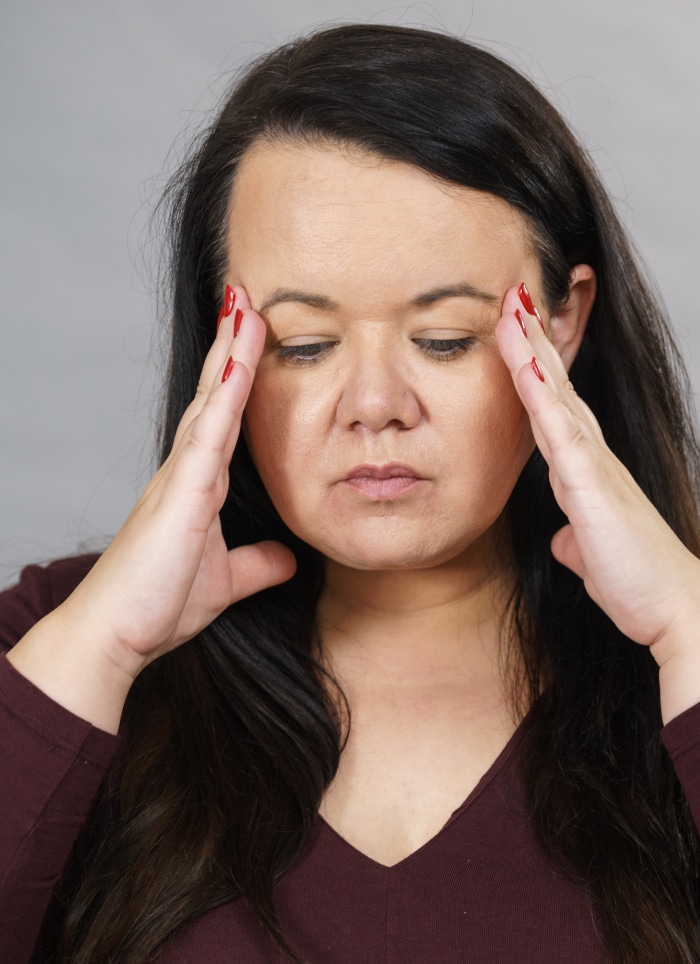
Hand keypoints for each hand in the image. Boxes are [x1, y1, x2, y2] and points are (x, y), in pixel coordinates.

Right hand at [7, 287, 294, 731]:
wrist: (116, 636)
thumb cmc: (159, 603)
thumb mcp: (227, 578)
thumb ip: (258, 562)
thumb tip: (289, 557)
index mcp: (199, 483)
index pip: (225, 417)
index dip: (239, 377)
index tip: (253, 336)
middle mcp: (188, 470)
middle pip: (215, 394)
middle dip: (232, 345)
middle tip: (247, 298)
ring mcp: (181, 476)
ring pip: (212, 401)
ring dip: (230, 353)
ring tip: (246, 306)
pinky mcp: (180, 493)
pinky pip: (209, 433)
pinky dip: (226, 396)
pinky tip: (240, 363)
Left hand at [495, 282, 699, 721]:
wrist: (676, 610)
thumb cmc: (638, 583)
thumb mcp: (593, 557)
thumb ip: (577, 541)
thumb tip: (564, 543)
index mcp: (588, 473)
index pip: (554, 410)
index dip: (534, 370)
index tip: (515, 333)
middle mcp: (593, 459)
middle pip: (554, 388)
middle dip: (531, 340)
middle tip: (513, 295)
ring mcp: (594, 467)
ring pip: (556, 396)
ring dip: (532, 349)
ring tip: (512, 305)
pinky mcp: (594, 486)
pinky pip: (560, 430)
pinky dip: (540, 394)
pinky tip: (523, 362)